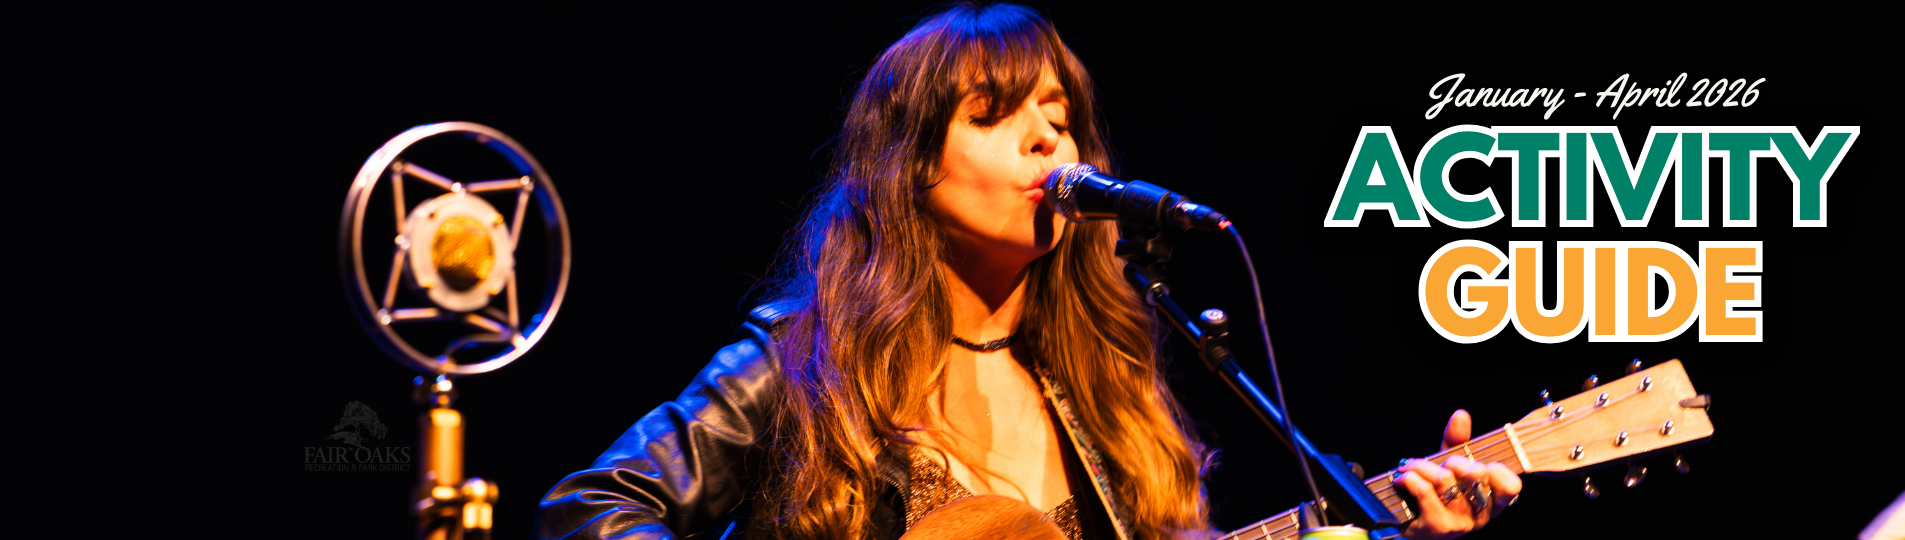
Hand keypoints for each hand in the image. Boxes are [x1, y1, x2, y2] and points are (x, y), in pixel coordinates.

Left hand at [1396, 410, 1521, 539]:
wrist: (1409, 525)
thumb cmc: (1436, 495)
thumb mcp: (1449, 467)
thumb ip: (1457, 442)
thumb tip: (1461, 415)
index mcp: (1492, 500)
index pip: (1510, 487)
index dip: (1499, 472)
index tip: (1485, 464)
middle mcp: (1480, 515)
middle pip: (1475, 476)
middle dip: (1454, 461)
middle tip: (1442, 461)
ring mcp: (1460, 523)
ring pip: (1445, 480)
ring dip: (1422, 466)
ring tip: (1409, 465)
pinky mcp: (1437, 527)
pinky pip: (1424, 491)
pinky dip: (1410, 478)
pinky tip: (1403, 478)